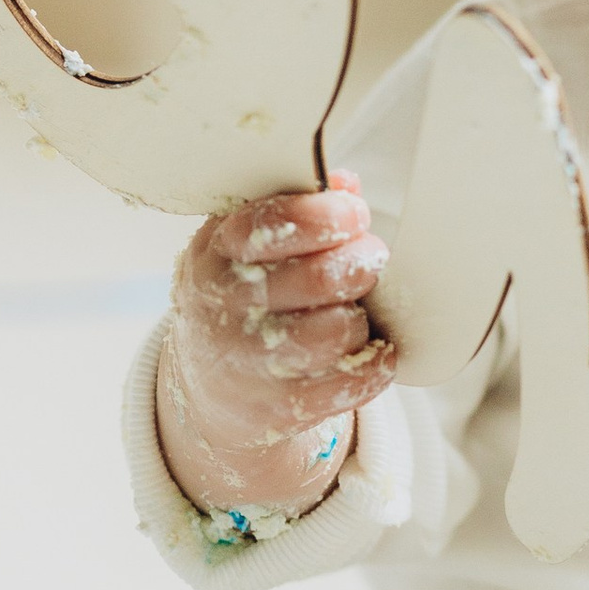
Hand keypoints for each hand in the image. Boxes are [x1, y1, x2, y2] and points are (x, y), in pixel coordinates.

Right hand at [156, 178, 393, 516]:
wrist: (211, 384)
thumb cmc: (246, 295)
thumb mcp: (250, 245)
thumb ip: (296, 209)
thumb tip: (346, 182)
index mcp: (215, 254)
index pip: (269, 227)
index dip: (324, 216)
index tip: (355, 214)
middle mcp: (224, 308)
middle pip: (319, 279)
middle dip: (360, 263)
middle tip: (370, 259)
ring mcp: (249, 363)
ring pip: (339, 331)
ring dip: (361, 318)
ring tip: (352, 310)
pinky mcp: (280, 408)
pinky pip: (354, 381)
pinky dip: (377, 363)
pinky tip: (371, 350)